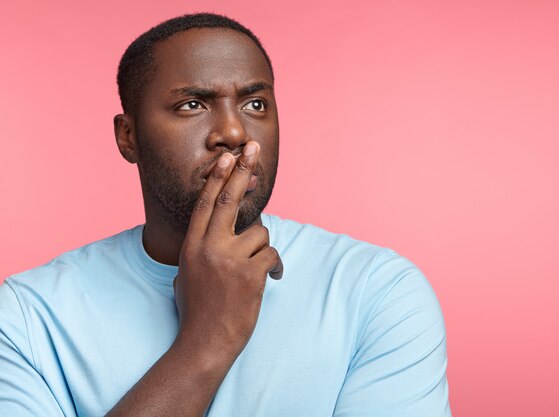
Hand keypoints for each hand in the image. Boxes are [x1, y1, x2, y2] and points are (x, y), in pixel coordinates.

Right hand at [172, 141, 282, 363]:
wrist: (205, 343)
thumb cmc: (196, 311)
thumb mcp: (186, 276)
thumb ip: (199, 251)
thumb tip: (214, 236)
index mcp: (191, 246)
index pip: (206, 203)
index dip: (218, 177)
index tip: (228, 157)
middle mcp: (208, 247)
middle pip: (229, 199)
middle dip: (243, 171)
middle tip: (253, 148)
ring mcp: (229, 259)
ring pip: (260, 232)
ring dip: (263, 248)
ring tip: (256, 269)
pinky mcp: (251, 274)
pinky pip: (272, 255)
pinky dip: (274, 267)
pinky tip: (269, 279)